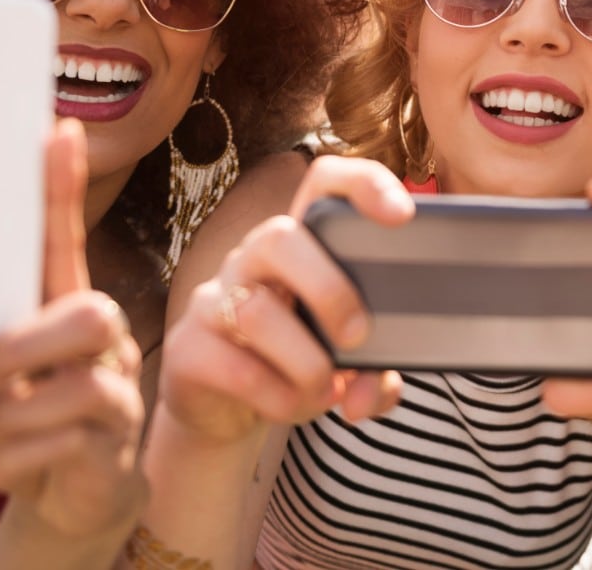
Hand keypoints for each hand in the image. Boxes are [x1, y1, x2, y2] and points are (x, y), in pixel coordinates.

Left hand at [0, 119, 145, 538]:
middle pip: (89, 311)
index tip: (55, 130)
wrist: (68, 493)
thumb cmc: (16, 419)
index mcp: (61, 306)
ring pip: (82, 382)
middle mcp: (102, 339)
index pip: (64, 237)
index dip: (62, 187)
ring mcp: (117, 388)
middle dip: (18, 347)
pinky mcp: (116, 442)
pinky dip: (15, 458)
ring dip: (13, 412)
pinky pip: (71, 441)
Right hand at [157, 156, 404, 445]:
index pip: (323, 182)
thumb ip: (372, 372)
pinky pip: (235, 367)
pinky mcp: (189, 348)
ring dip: (306, 361)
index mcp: (303, 244)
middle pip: (279, 236)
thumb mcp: (344, 362)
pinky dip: (279, 395)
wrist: (224, 410)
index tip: (403, 215)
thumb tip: (368, 393)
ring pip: (255, 311)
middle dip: (328, 288)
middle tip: (358, 336)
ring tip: (327, 388)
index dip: (363, 185)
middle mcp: (254, 259)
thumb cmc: (296, 362)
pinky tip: (296, 405)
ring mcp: (215, 300)